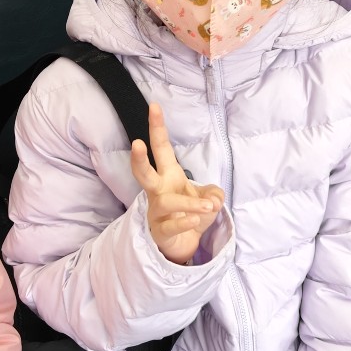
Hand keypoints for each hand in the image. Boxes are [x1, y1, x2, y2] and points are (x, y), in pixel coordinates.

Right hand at [130, 103, 223, 264]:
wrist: (183, 244)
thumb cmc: (192, 212)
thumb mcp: (209, 198)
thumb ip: (214, 193)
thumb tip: (214, 199)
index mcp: (169, 175)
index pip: (162, 148)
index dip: (157, 127)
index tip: (154, 106)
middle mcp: (159, 190)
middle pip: (144, 172)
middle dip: (139, 158)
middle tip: (137, 143)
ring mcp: (157, 211)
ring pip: (167, 202)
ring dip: (189, 203)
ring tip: (208, 206)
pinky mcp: (161, 231)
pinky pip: (170, 225)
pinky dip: (184, 221)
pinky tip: (195, 219)